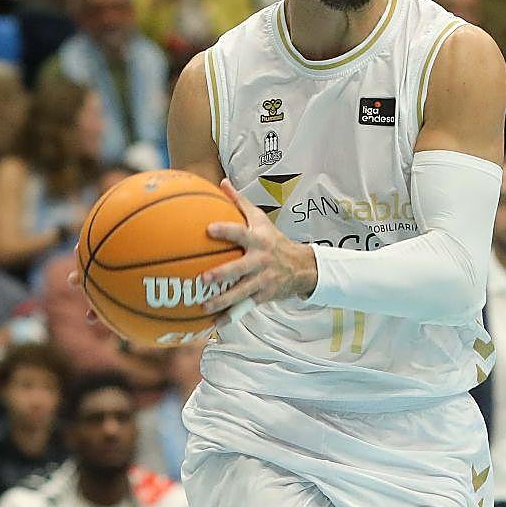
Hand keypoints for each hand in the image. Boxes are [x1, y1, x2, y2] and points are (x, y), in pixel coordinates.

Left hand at [201, 181, 317, 314]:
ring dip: (222, 301)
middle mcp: (260, 260)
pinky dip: (230, 316)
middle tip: (203, 278)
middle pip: (240, 268)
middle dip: (222, 273)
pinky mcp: (263, 296)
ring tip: (204, 307)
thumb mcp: (260, 219)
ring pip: (241, 292)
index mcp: (257, 240)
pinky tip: (215, 324)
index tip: (208, 229)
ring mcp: (262, 280)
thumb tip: (221, 182)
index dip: (225, 231)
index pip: (240, 233)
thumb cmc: (274, 239)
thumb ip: (240, 202)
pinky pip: (244, 307)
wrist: (302, 267)